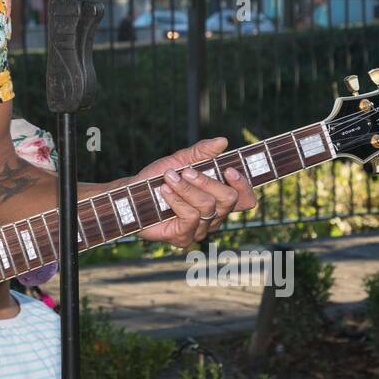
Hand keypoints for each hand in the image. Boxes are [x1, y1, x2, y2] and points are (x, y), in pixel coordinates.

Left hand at [134, 137, 256, 245]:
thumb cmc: (158, 178)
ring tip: (168, 178)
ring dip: (186, 188)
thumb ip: (202, 152)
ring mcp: (200, 229)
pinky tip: (164, 192)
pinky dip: (176, 200)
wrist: (132, 194)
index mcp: (219, 198)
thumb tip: (223, 141)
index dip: (243, 186)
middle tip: (186, 171)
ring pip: (207, 206)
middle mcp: (215, 216)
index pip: (246, 199)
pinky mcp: (184, 237)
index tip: (228, 170)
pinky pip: (190, 217)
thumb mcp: (180, 160)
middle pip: (228, 200)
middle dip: (207, 181)